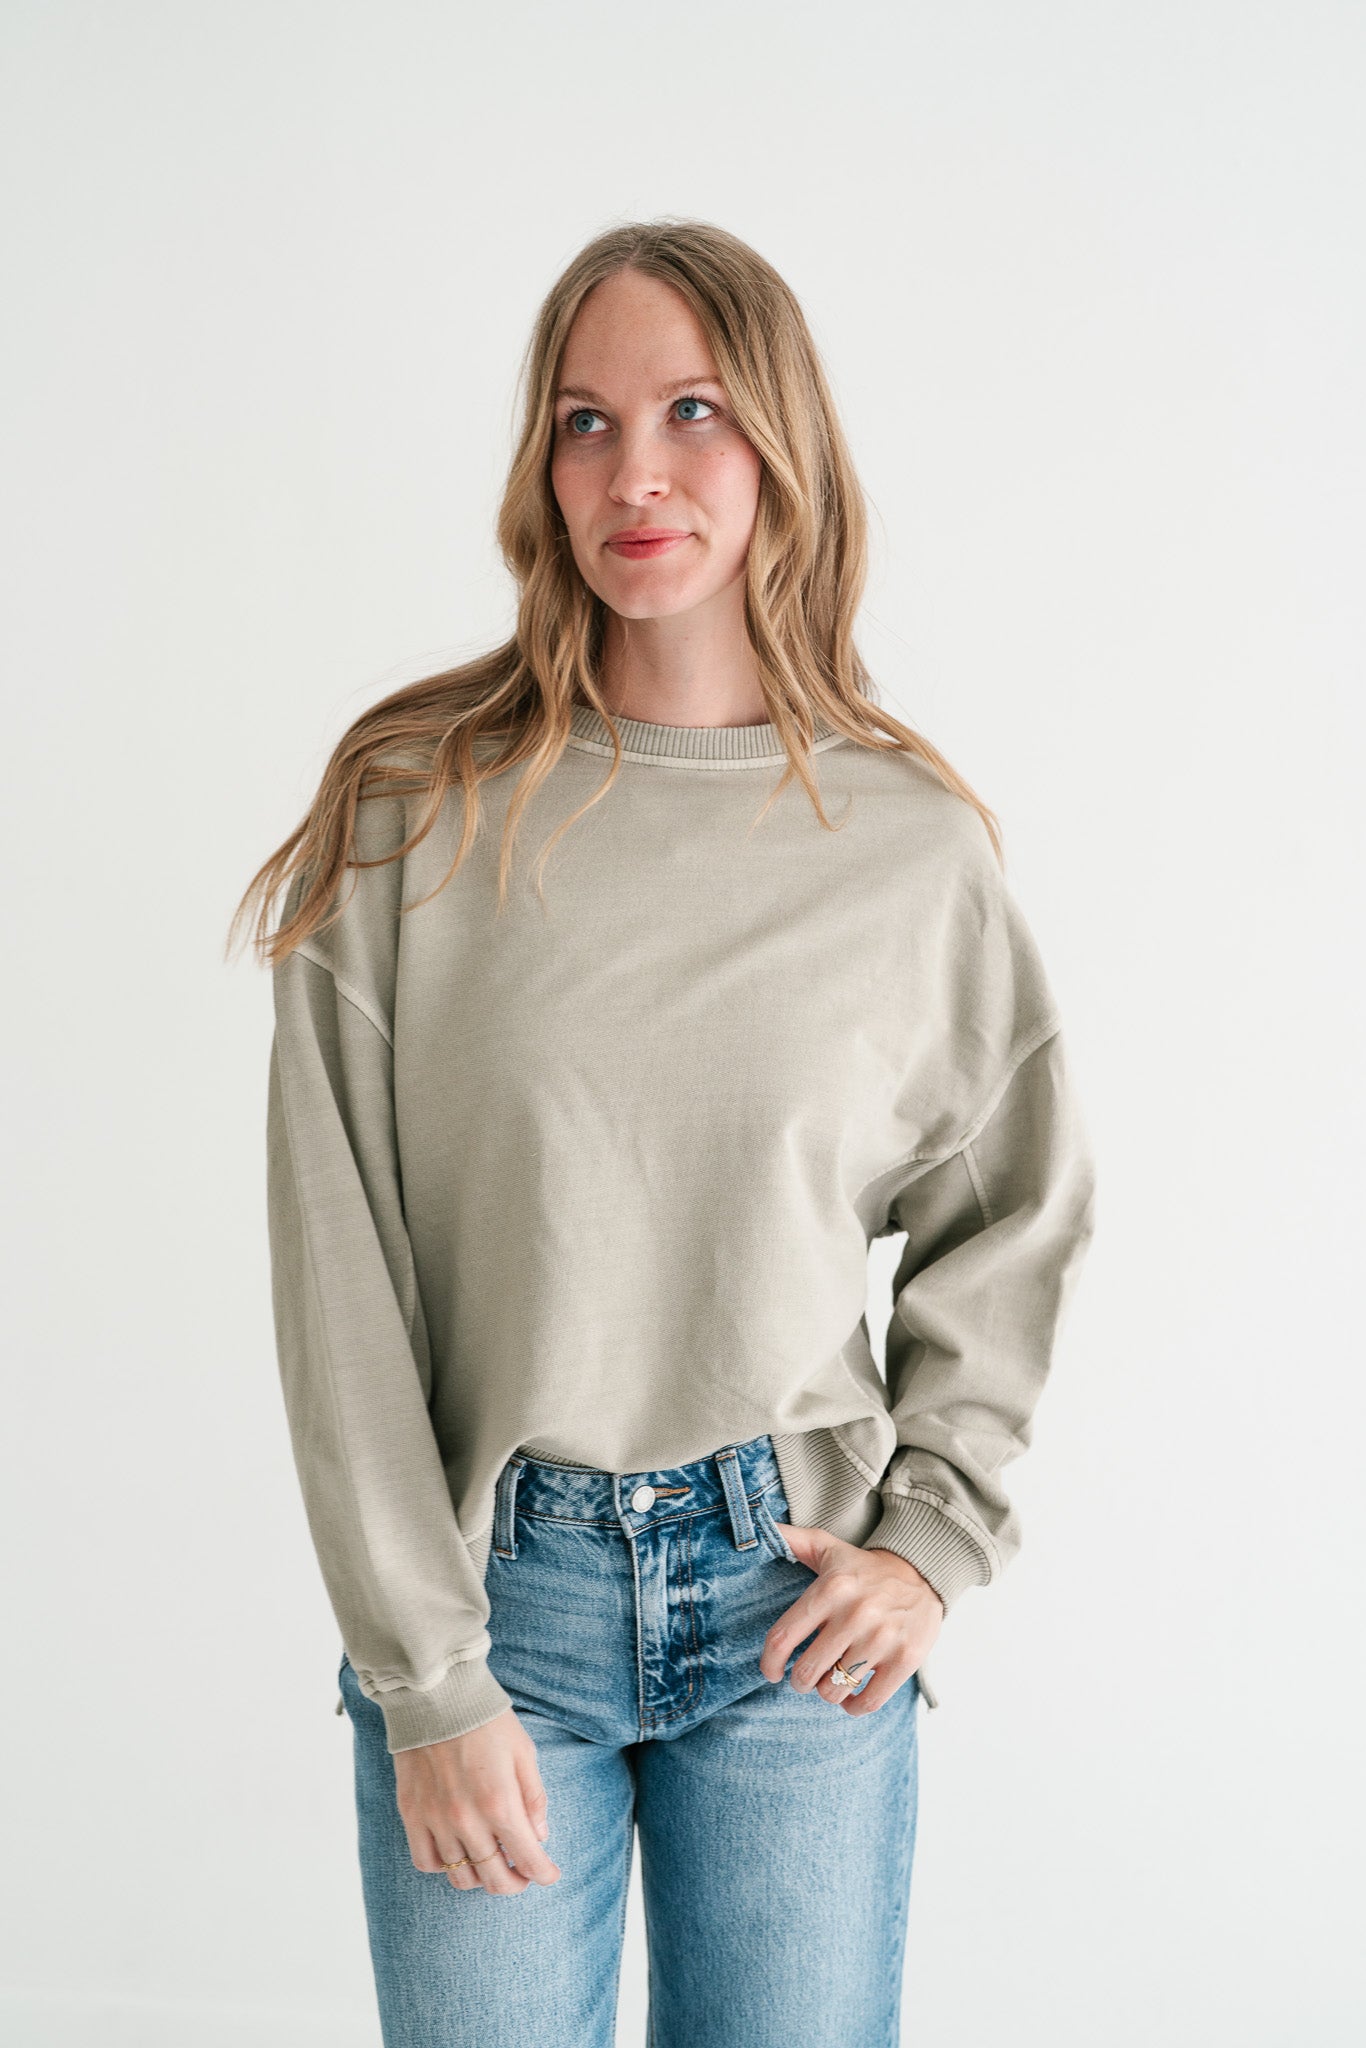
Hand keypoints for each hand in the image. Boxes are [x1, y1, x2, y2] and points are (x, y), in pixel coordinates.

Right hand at [392, 1706, 561, 1893]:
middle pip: (494, 1879)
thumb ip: (534, 1798)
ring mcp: (436, 1821)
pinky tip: (458, 1853)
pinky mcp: (412, 1815)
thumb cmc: (487, 1721)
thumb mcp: (524, 1753)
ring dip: (482, 1877)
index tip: (549, 1875)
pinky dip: (445, 1867)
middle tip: (522, 1874)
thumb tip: (539, 1836)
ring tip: (492, 1863)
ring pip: (461, 1877)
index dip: (544, 1874)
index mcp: (501, 1804)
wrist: (437, 1696)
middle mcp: (467, 1821)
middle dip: (515, 1883)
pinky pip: (427, 1862)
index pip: (528, 1860)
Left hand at [759, 1524, 944, 1714]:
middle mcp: (855, 1614)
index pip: (782, 1638)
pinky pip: (868, 1702)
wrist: (922, 1574)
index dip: (769, 1663)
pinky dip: (853, 1707)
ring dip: (827, 1692)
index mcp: (830, 1589)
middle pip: (806, 1672)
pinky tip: (851, 1696)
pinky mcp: (905, 1659)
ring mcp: (882, 1638)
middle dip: (800, 1682)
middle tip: (805, 1677)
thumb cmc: (862, 1568)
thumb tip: (756, 1528)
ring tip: (831, 1680)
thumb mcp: (826, 1546)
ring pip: (834, 1690)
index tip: (771, 1671)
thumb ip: (789, 1539)